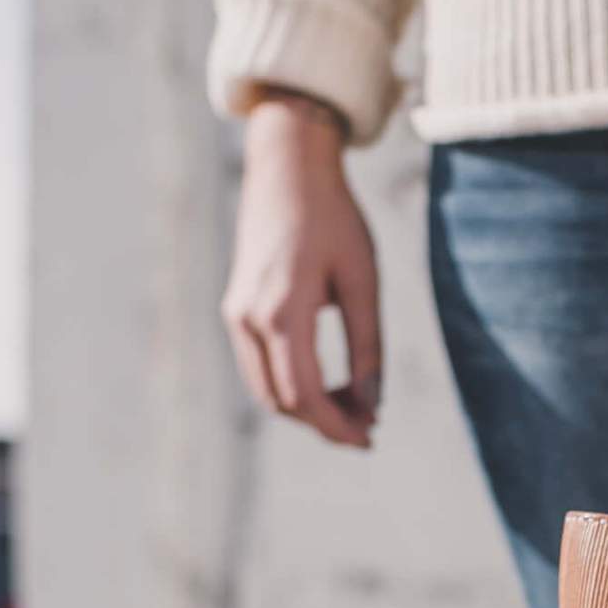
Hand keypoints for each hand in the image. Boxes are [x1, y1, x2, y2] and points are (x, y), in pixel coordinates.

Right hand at [222, 93, 381, 448]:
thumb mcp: (363, 282)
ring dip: (308, 409)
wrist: (287, 169)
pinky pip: (260, 367)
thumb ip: (368, 346)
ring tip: (354, 409)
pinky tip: (329, 386)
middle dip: (325, 423)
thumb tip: (372, 404)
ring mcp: (235, 314)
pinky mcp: (236, 309)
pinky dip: (291, 386)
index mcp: (281, 312)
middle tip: (368, 428)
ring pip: (267, 389)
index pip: (305, 395)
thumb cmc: (333, 218)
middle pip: (283, 400)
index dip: (337, 426)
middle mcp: (248, 318)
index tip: (369, 439)